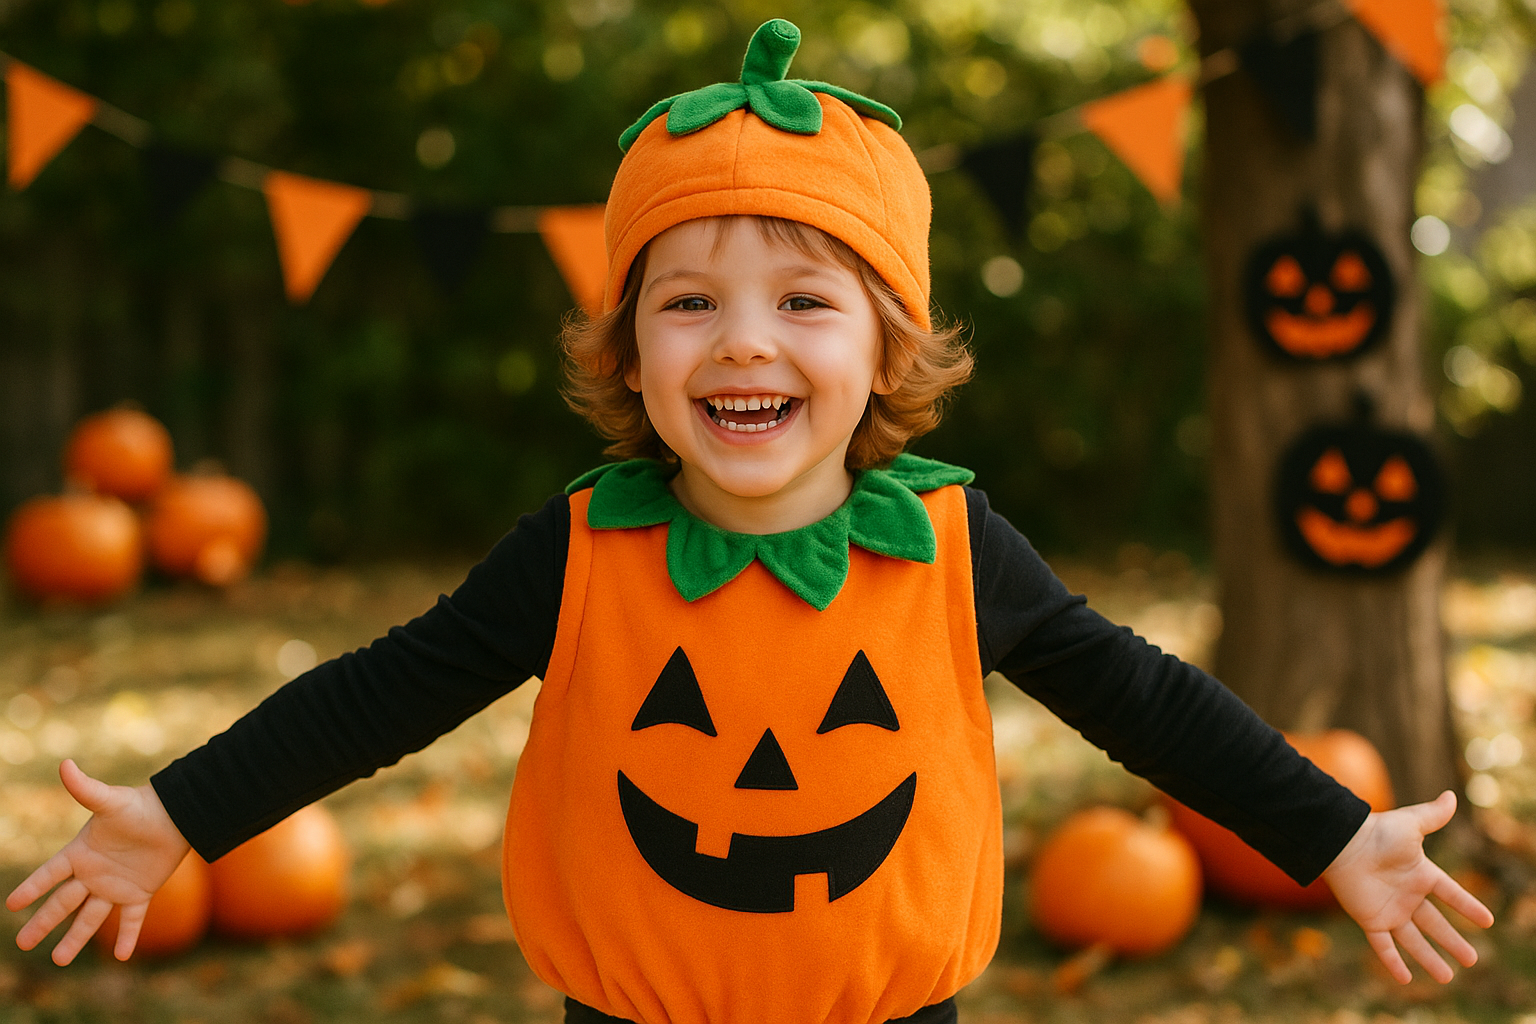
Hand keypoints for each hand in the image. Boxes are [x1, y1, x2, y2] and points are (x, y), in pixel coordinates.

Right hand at [5, 760, 190, 964]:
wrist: (176, 815)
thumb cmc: (139, 805)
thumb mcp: (110, 800)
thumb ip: (86, 789)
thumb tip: (65, 764)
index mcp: (81, 853)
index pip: (49, 875)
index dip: (32, 888)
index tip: (11, 904)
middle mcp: (94, 874)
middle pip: (63, 903)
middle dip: (43, 923)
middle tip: (22, 944)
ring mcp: (116, 886)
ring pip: (91, 918)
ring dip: (75, 939)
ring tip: (59, 961)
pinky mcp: (140, 893)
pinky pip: (131, 919)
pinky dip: (127, 937)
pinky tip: (122, 957)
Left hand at [1322, 791, 1493, 983]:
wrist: (1341, 844)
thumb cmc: (1376, 832)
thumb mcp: (1410, 824)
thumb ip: (1432, 815)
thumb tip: (1452, 796)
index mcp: (1420, 874)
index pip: (1450, 894)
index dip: (1468, 906)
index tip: (1487, 921)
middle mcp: (1406, 895)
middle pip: (1435, 924)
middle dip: (1453, 942)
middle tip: (1473, 960)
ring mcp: (1389, 910)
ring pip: (1414, 940)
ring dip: (1429, 959)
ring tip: (1448, 978)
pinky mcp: (1370, 920)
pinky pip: (1383, 946)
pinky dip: (1393, 963)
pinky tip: (1405, 979)